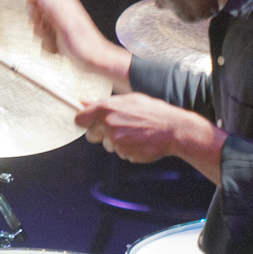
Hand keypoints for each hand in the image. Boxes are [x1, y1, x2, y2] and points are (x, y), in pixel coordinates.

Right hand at [29, 0, 131, 88]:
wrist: (94, 60)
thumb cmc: (85, 44)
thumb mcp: (66, 23)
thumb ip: (53, 6)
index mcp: (64, 2)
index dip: (34, 1)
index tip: (38, 15)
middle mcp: (60, 10)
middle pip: (36, 8)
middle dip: (37, 22)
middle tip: (48, 29)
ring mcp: (58, 22)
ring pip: (37, 25)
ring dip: (43, 36)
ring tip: (55, 40)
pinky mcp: (56, 34)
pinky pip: (42, 37)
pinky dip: (47, 45)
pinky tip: (58, 47)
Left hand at [77, 93, 226, 183]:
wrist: (173, 129)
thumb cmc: (151, 111)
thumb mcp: (128, 100)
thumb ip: (103, 103)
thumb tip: (82, 102)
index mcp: (106, 108)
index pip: (79, 119)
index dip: (84, 122)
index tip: (88, 123)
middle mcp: (108, 125)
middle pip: (90, 135)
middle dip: (100, 133)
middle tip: (118, 128)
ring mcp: (116, 141)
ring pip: (107, 145)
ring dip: (116, 142)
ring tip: (134, 133)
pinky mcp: (124, 154)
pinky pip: (119, 153)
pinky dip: (127, 150)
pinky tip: (139, 141)